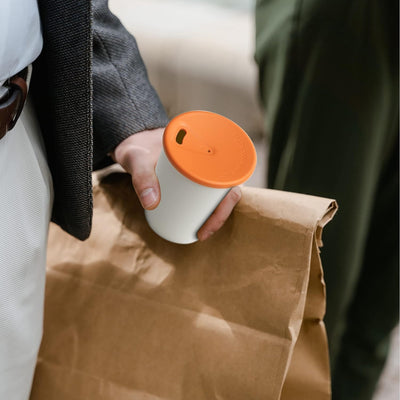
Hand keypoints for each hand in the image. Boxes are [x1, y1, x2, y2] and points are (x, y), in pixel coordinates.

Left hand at [112, 128, 241, 240]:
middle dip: (219, 215)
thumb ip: (142, 177)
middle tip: (202, 234)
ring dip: (215, 214)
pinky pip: (207, 192)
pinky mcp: (192, 175)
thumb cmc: (139, 145)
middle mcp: (210, 158)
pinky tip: (201, 223)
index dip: (228, 202)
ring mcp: (202, 168)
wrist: (133, 139)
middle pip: (226, 189)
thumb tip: (152, 205)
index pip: (230, 175)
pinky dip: (207, 208)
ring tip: (201, 232)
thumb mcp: (138, 159)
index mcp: (207, 147)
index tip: (211, 221)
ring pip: (217, 193)